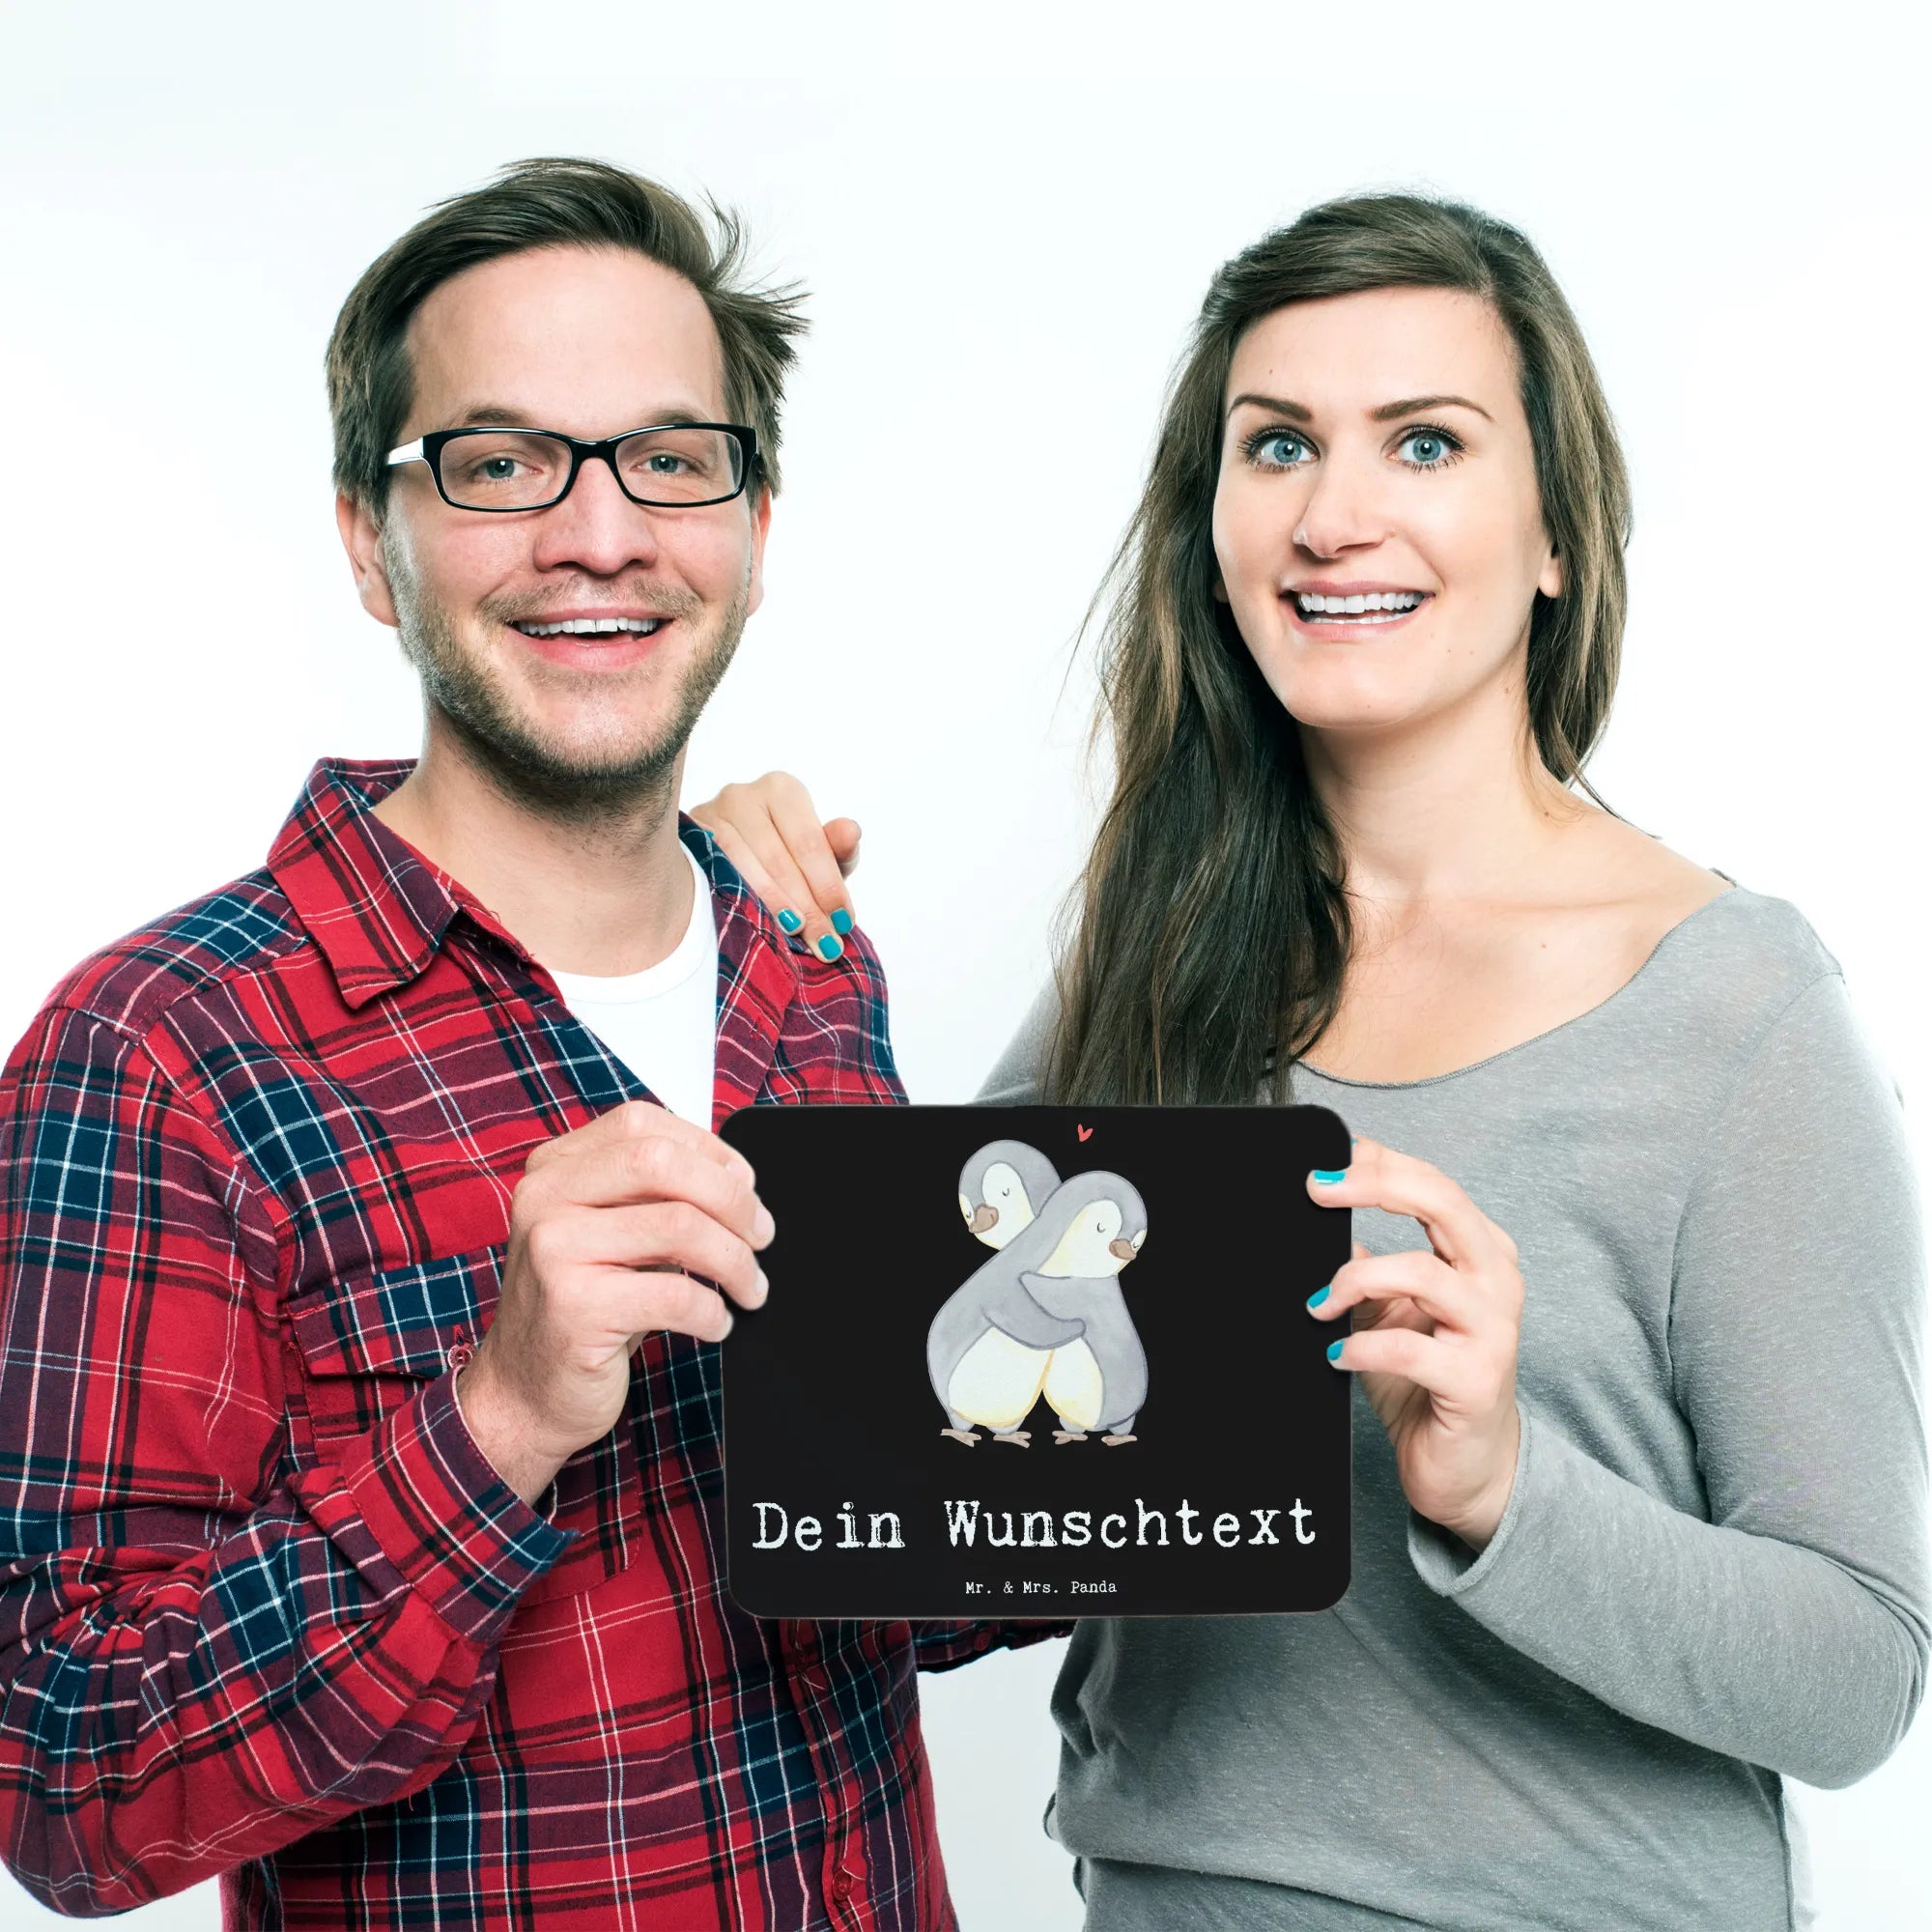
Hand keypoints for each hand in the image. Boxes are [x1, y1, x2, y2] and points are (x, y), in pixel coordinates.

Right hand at [458, 1101, 773, 1504]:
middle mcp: (544, 1198)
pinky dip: (712, 1311)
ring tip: (750, 1288)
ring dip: (735, 1261)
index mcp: (553, 1168)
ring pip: (680, 1226)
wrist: (522, 1394)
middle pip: (663, 1163)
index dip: (709, 1150)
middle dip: (732, 1198)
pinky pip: (675, 1294)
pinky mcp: (574, 1308)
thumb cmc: (581, 1308)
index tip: (745, 1186)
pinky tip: (715, 1324)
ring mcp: (553, 1250)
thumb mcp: (608, 1234)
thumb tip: (739, 1183)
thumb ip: (652, 1197)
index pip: (643, 1125)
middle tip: (761, 1236)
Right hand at [688, 772, 859, 959]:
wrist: (733, 857)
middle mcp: (742, 795)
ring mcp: (709, 815)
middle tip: (824, 943)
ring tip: (797, 937)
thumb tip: (851, 831)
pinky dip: (739, 900)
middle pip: (778, 859)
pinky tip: (757, 923)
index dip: (828, 885)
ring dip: (774, 908)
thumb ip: (837, 847)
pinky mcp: (687, 841)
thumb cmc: (786, 853)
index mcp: (782, 790)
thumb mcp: (817, 854)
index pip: (809, 842)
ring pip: (744, 869)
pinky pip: (714, 874)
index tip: (843, 922)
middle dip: (806, 907)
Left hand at [1304, 1136, 1523, 1549]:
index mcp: (1479, 1252)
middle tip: (1317, 1190)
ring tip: (1318, 1305)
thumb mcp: (1388, 1310)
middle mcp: (1495, 1280)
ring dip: (1354, 1279)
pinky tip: (1336, 1354)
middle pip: (1442, 1203)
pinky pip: (1409, 1349)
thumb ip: (1364, 1266)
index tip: (1326, 1160)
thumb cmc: (1425, 1380)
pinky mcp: (1475, 1382)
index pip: (1433, 1184)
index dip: (1380, 1162)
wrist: (1465, 1466)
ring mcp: (1492, 1330)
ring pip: (1421, 1272)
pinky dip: (1361, 1346)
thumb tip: (1314, 1220)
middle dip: (1375, 1186)